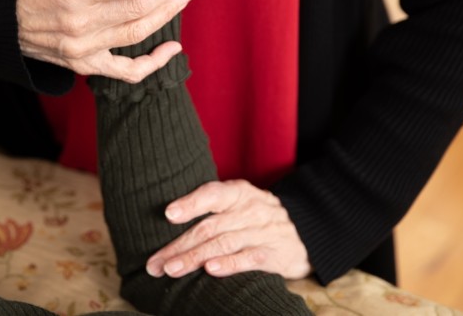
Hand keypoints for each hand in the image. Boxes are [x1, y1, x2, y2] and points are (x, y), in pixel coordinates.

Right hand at [16, 0, 201, 82]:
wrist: (1, 22)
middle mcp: (79, 23)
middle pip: (139, 9)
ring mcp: (82, 48)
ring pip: (137, 35)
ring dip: (165, 18)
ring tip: (181, 0)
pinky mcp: (83, 65)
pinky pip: (125, 71)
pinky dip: (152, 63)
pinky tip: (171, 50)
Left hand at [145, 180, 311, 279]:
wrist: (307, 230)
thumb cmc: (258, 217)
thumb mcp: (240, 203)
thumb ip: (212, 209)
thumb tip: (168, 220)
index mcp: (239, 193)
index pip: (212, 194)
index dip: (190, 203)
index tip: (168, 214)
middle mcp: (250, 210)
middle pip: (209, 227)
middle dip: (179, 245)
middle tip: (155, 262)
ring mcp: (263, 232)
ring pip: (223, 244)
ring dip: (194, 258)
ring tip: (171, 270)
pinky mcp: (275, 254)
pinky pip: (249, 258)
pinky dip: (229, 264)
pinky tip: (210, 270)